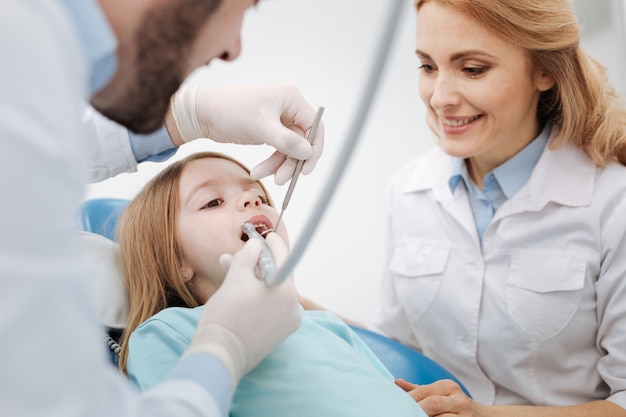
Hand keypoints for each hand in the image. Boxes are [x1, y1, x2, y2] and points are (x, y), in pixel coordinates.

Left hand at [169, 83, 323, 184]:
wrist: (202, 112)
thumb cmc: (229, 111)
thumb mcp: (260, 127)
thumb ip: (286, 141)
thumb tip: (308, 152)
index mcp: (291, 98)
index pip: (315, 126)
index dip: (313, 149)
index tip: (305, 169)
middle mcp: (287, 107)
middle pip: (301, 141)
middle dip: (291, 162)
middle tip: (281, 179)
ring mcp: (278, 119)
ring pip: (288, 149)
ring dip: (278, 165)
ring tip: (261, 175)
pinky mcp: (267, 130)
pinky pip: (277, 150)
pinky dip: (269, 163)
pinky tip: (257, 172)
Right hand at [186, 233, 301, 386]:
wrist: (220, 356)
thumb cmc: (227, 316)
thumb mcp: (236, 278)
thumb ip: (247, 256)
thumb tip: (256, 245)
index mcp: (286, 290)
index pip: (283, 258)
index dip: (273, 244)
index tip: (266, 235)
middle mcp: (292, 306)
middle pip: (276, 274)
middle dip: (256, 262)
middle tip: (241, 252)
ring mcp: (286, 322)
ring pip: (271, 290)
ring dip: (253, 278)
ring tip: (229, 267)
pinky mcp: (277, 333)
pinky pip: (270, 306)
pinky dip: (256, 295)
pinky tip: (238, 288)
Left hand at [396, 378, 487, 416]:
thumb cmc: (456, 404)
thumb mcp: (441, 392)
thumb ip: (420, 389)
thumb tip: (397, 383)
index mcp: (449, 387)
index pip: (425, 391)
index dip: (409, 399)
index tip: (396, 404)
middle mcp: (459, 400)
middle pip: (432, 404)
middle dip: (416, 410)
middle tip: (402, 412)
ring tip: (411, 416)